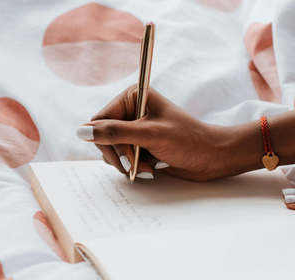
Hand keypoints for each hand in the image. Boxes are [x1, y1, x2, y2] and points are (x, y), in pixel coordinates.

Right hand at [77, 84, 262, 181]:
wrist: (213, 157)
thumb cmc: (188, 141)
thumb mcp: (149, 135)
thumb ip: (114, 133)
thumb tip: (81, 131)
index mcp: (133, 96)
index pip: (99, 120)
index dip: (107, 141)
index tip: (125, 156)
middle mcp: (132, 109)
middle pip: (103, 136)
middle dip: (119, 155)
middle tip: (137, 165)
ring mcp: (136, 127)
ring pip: (111, 149)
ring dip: (127, 162)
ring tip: (147, 166)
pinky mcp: (141, 143)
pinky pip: (123, 156)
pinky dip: (133, 166)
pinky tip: (150, 168)